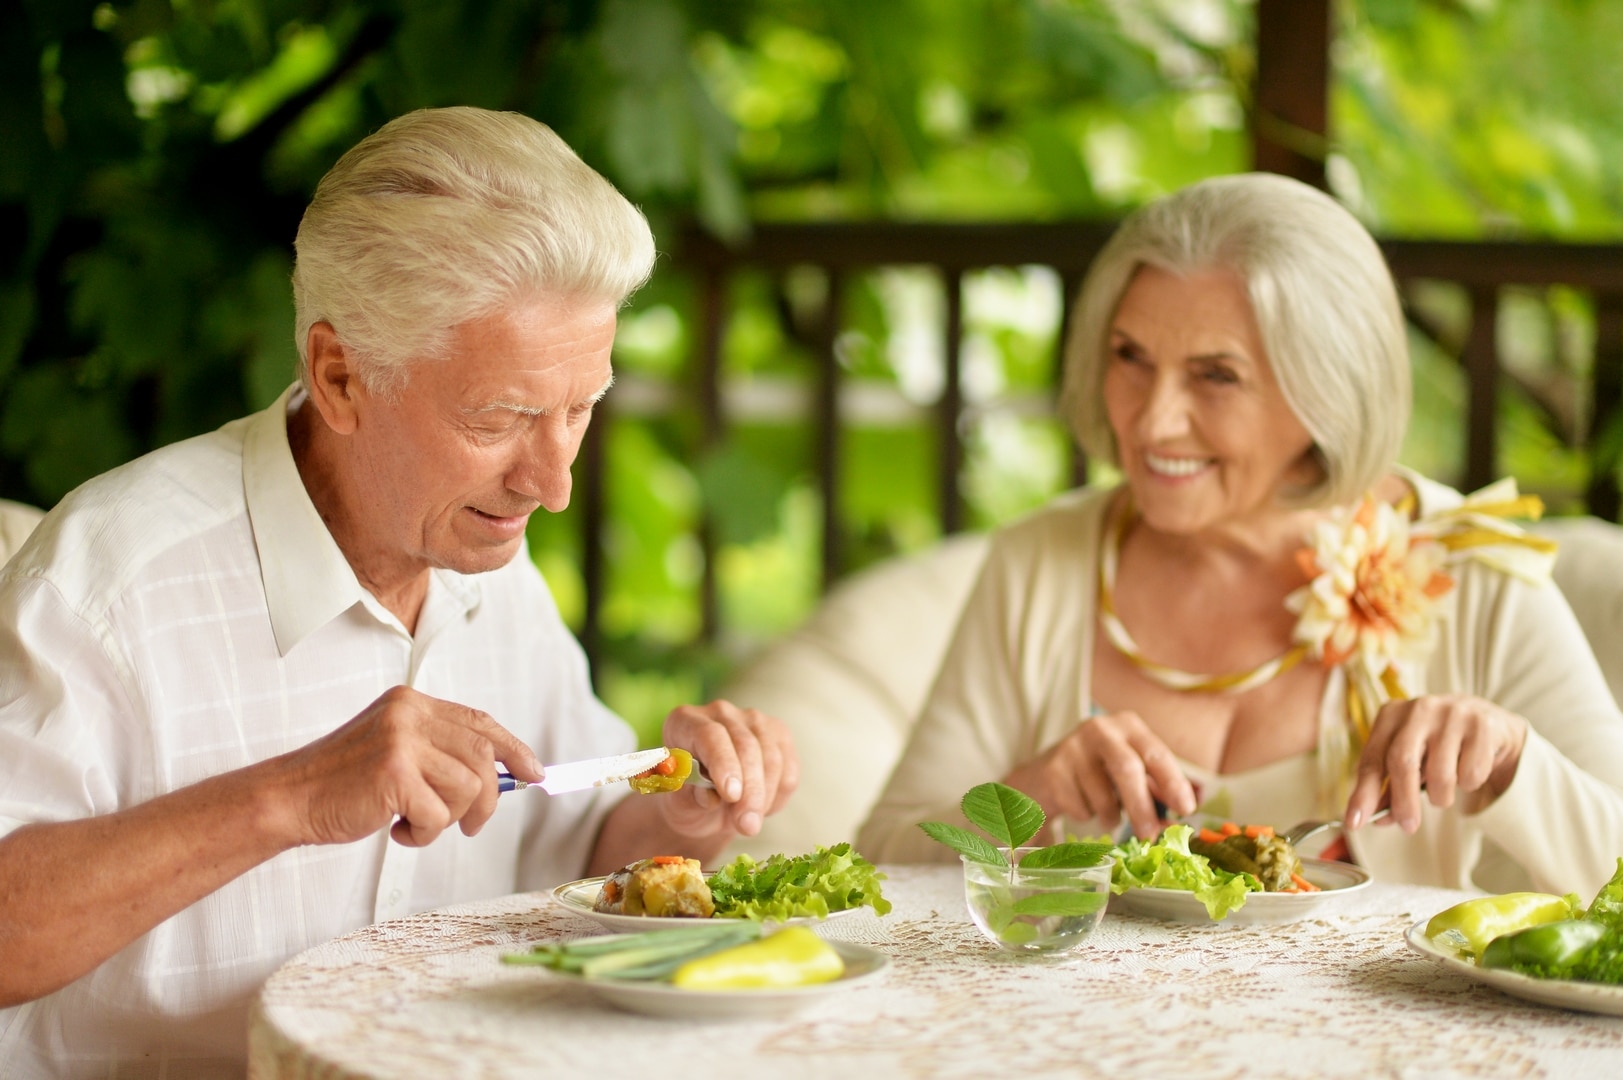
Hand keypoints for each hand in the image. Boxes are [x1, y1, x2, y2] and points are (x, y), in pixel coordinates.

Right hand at [269, 686, 542, 847]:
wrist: (289, 798)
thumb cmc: (344, 783)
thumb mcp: (396, 751)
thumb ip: (441, 752)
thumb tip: (504, 775)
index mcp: (412, 702)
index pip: (480, 722)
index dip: (513, 748)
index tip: (536, 772)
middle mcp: (409, 714)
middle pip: (483, 756)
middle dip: (488, 799)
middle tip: (471, 825)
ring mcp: (401, 741)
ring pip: (469, 788)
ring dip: (449, 819)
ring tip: (416, 823)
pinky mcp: (394, 773)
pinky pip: (438, 814)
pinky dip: (424, 833)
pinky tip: (397, 831)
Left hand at [655, 700, 797, 840]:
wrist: (707, 806)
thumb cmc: (688, 801)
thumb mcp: (680, 805)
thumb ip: (690, 796)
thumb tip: (709, 796)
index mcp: (685, 722)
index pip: (710, 736)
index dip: (724, 764)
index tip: (731, 795)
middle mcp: (720, 713)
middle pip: (746, 746)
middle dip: (751, 791)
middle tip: (747, 826)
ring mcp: (753, 721)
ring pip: (772, 758)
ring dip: (765, 798)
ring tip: (749, 824)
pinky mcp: (779, 736)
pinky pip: (789, 770)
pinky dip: (777, 797)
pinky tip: (759, 810)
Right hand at [1003, 709, 1197, 839]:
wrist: (1043, 775)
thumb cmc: (1100, 773)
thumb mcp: (1131, 773)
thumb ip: (1156, 792)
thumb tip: (1174, 824)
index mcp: (1128, 725)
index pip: (1156, 753)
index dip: (1173, 782)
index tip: (1186, 809)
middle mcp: (1100, 729)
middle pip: (1127, 769)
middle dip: (1142, 807)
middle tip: (1150, 836)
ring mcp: (1072, 747)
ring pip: (1102, 796)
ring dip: (1111, 816)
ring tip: (1109, 815)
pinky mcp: (1052, 770)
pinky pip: (1079, 807)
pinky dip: (1087, 816)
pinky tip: (1080, 804)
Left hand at [1344, 693, 1527, 833]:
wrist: (1489, 724)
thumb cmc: (1438, 745)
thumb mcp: (1410, 760)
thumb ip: (1390, 787)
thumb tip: (1374, 819)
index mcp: (1391, 715)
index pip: (1372, 759)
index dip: (1363, 793)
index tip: (1355, 822)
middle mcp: (1418, 709)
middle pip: (1402, 762)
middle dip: (1404, 801)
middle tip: (1408, 826)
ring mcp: (1451, 714)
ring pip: (1440, 774)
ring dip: (1441, 797)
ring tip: (1444, 793)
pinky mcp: (1481, 725)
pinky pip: (1471, 773)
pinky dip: (1469, 784)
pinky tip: (1468, 770)